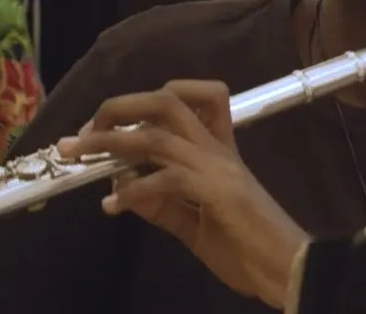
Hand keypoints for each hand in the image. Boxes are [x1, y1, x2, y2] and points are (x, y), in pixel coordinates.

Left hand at [57, 81, 308, 308]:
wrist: (287, 267)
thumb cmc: (248, 246)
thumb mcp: (195, 225)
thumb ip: (163, 206)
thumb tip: (122, 188)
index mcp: (218, 151)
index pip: (197, 98)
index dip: (150, 99)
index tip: (111, 123)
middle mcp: (217, 150)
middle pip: (168, 101)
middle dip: (121, 106)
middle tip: (85, 130)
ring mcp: (218, 167)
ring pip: (158, 136)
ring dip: (110, 142)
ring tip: (78, 155)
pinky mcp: (217, 192)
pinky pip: (167, 179)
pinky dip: (133, 190)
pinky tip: (113, 206)